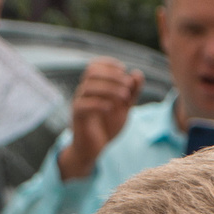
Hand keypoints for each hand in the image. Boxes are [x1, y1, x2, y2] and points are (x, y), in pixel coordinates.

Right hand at [57, 58, 142, 181]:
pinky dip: (99, 104)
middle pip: (91, 72)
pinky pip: (83, 105)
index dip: (109, 64)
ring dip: (109, 88)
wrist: (94, 149)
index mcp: (93, 86)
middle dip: (112, 75)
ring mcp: (79, 103)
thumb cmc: (107, 126)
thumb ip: (132, 92)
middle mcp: (84, 91)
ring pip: (89, 86)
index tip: (123, 70)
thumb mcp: (125, 108)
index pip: (95, 65)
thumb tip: (137, 73)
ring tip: (125, 97)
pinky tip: (111, 109)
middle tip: (127, 87)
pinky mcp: (77, 116)